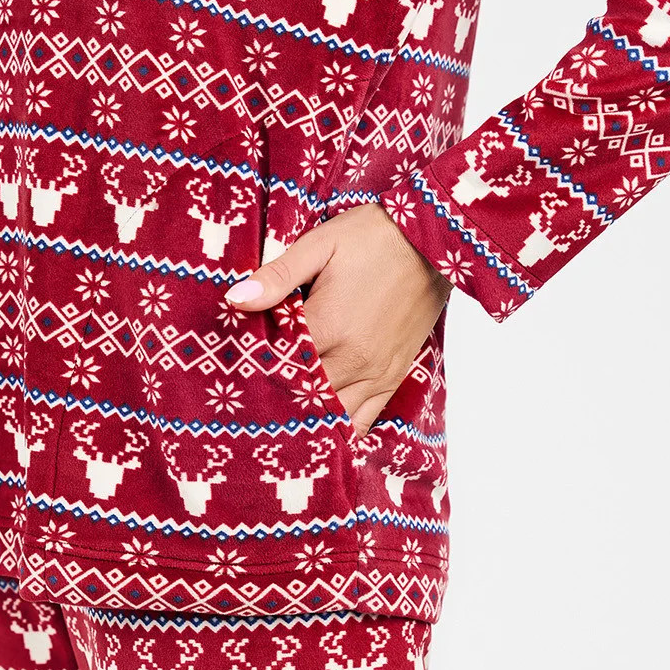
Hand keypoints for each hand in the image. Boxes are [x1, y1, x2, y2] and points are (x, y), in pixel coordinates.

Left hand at [224, 203, 453, 436]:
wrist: (434, 239)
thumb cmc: (374, 236)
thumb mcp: (320, 245)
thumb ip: (278, 277)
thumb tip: (235, 299)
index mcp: (328, 326)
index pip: (278, 365)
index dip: (256, 368)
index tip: (238, 369)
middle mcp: (353, 359)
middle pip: (302, 397)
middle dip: (277, 398)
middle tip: (252, 402)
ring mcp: (376, 373)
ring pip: (332, 416)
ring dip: (308, 418)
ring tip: (283, 421)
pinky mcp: (394, 377)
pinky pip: (364, 420)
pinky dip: (341, 429)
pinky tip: (322, 432)